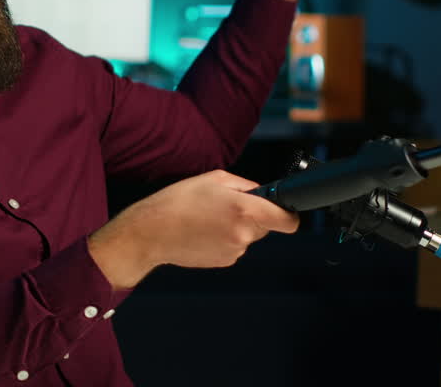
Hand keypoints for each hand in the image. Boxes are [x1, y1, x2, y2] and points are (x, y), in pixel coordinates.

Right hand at [87, 170, 298, 288]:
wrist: (151, 233)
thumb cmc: (177, 202)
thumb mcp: (212, 179)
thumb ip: (244, 185)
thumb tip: (260, 191)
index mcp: (244, 210)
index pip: (288, 221)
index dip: (290, 214)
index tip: (285, 210)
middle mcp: (243, 234)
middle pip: (267, 226)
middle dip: (255, 215)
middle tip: (229, 206)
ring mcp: (235, 251)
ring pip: (249, 236)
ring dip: (238, 227)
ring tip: (210, 218)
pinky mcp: (225, 262)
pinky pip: (235, 246)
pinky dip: (226, 238)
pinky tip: (204, 231)